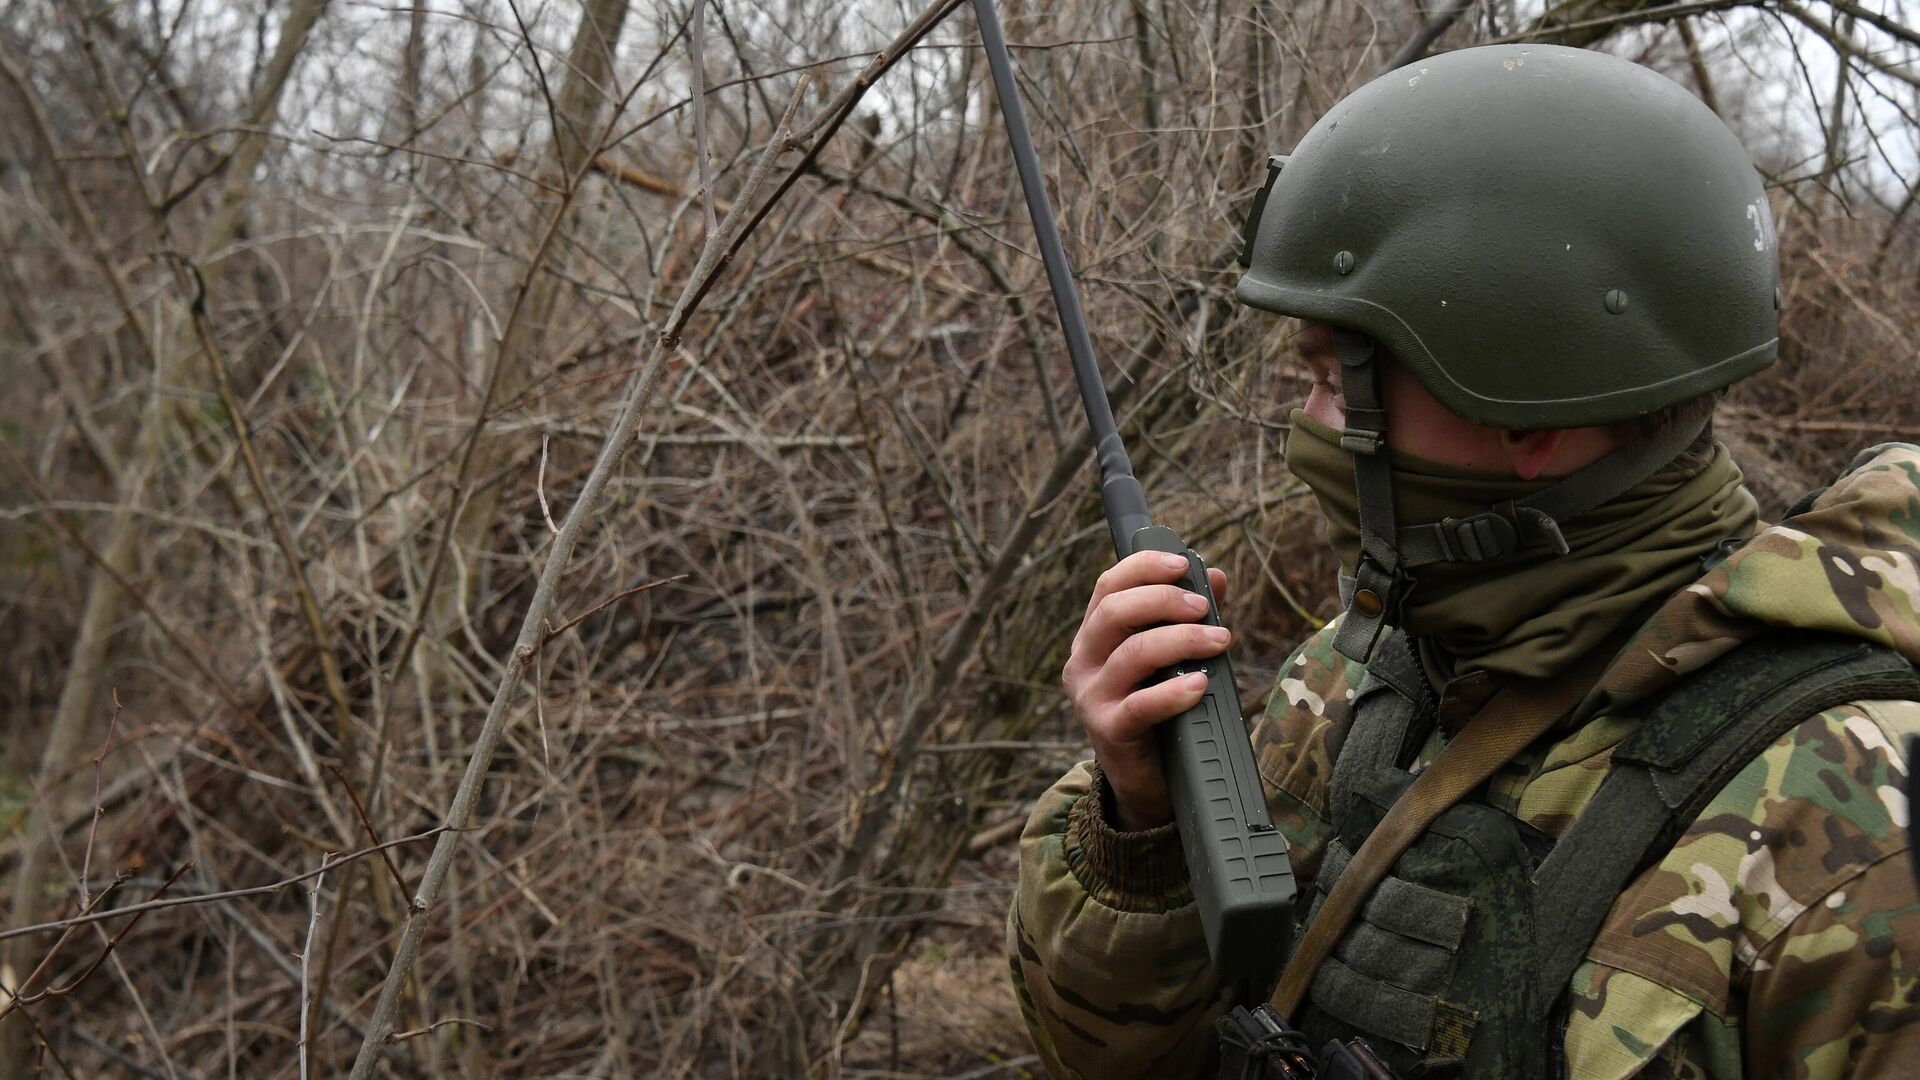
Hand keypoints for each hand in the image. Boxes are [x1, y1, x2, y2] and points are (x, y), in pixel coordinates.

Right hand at [1062, 549, 1231, 830]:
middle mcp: (1082, 661)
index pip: (1108, 587)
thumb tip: (1215, 577)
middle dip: (1165, 601)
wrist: (1146, 779)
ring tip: (1219, 642)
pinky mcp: (1107, 729)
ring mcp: (1090, 696)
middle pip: (1115, 612)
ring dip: (1182, 640)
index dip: (1144, 567)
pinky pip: (1141, 705)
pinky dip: (1174, 691)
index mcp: (1094, 636)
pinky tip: (1201, 684)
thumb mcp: (1171, 658)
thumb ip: (1190, 616)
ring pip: (1132, 653)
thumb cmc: (1160, 710)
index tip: (1183, 564)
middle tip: (1204, 609)